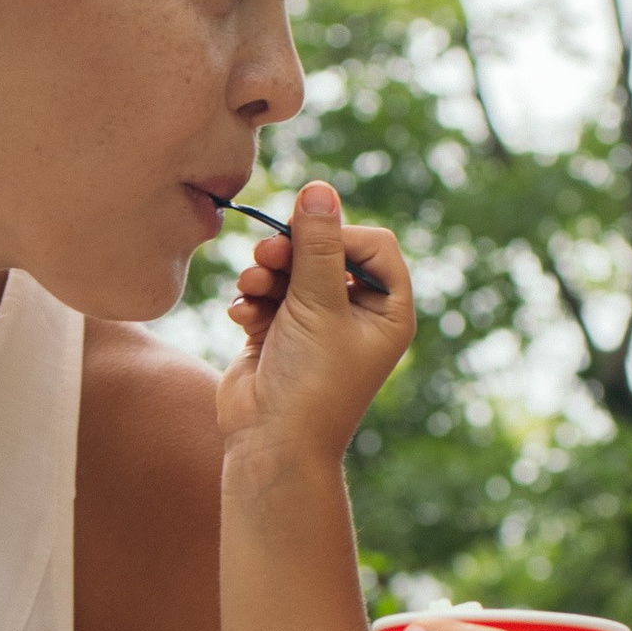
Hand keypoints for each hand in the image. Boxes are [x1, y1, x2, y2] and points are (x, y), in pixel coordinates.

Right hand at [216, 182, 412, 464]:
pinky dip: (253, 300)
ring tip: (251, 288)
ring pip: (291, 270)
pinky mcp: (279, 333)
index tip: (308, 242)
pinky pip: (266, 295)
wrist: (270, 443)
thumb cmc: (310, 380)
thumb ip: (317, 244)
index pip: (374, 244)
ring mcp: (317, 324)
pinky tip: (243, 316)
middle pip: (327, 251)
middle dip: (293, 251)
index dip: (340, 234)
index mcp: (388, 311)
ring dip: (266, 273)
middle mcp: (356, 315)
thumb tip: (319, 187)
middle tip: (266, 256)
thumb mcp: (318, 304)